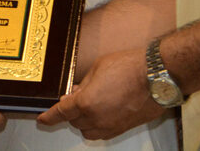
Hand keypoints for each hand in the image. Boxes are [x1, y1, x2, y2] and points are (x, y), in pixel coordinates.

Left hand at [38, 47, 162, 139]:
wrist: (156, 77)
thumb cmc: (130, 68)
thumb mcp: (98, 68)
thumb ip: (83, 84)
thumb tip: (76, 92)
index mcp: (86, 103)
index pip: (61, 112)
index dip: (49, 116)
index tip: (43, 118)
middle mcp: (96, 119)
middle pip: (74, 122)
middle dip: (71, 111)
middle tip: (76, 96)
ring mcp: (110, 126)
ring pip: (88, 130)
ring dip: (84, 120)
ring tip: (92, 102)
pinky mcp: (122, 129)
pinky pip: (103, 132)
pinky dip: (98, 123)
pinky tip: (104, 109)